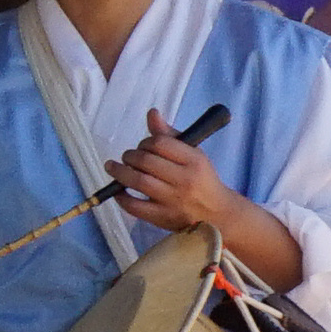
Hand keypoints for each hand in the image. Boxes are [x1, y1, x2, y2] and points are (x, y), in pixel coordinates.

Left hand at [104, 118, 247, 241]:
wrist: (217, 214)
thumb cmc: (202, 180)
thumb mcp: (193, 154)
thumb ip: (170, 135)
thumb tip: (152, 114)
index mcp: (194, 161)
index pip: (160, 143)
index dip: (145, 142)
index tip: (142, 146)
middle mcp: (184, 180)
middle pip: (146, 161)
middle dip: (130, 156)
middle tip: (127, 157)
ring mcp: (173, 200)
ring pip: (138, 182)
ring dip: (120, 172)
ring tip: (112, 167)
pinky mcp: (163, 217)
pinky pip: (135, 207)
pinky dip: (122, 197)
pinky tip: (118, 191)